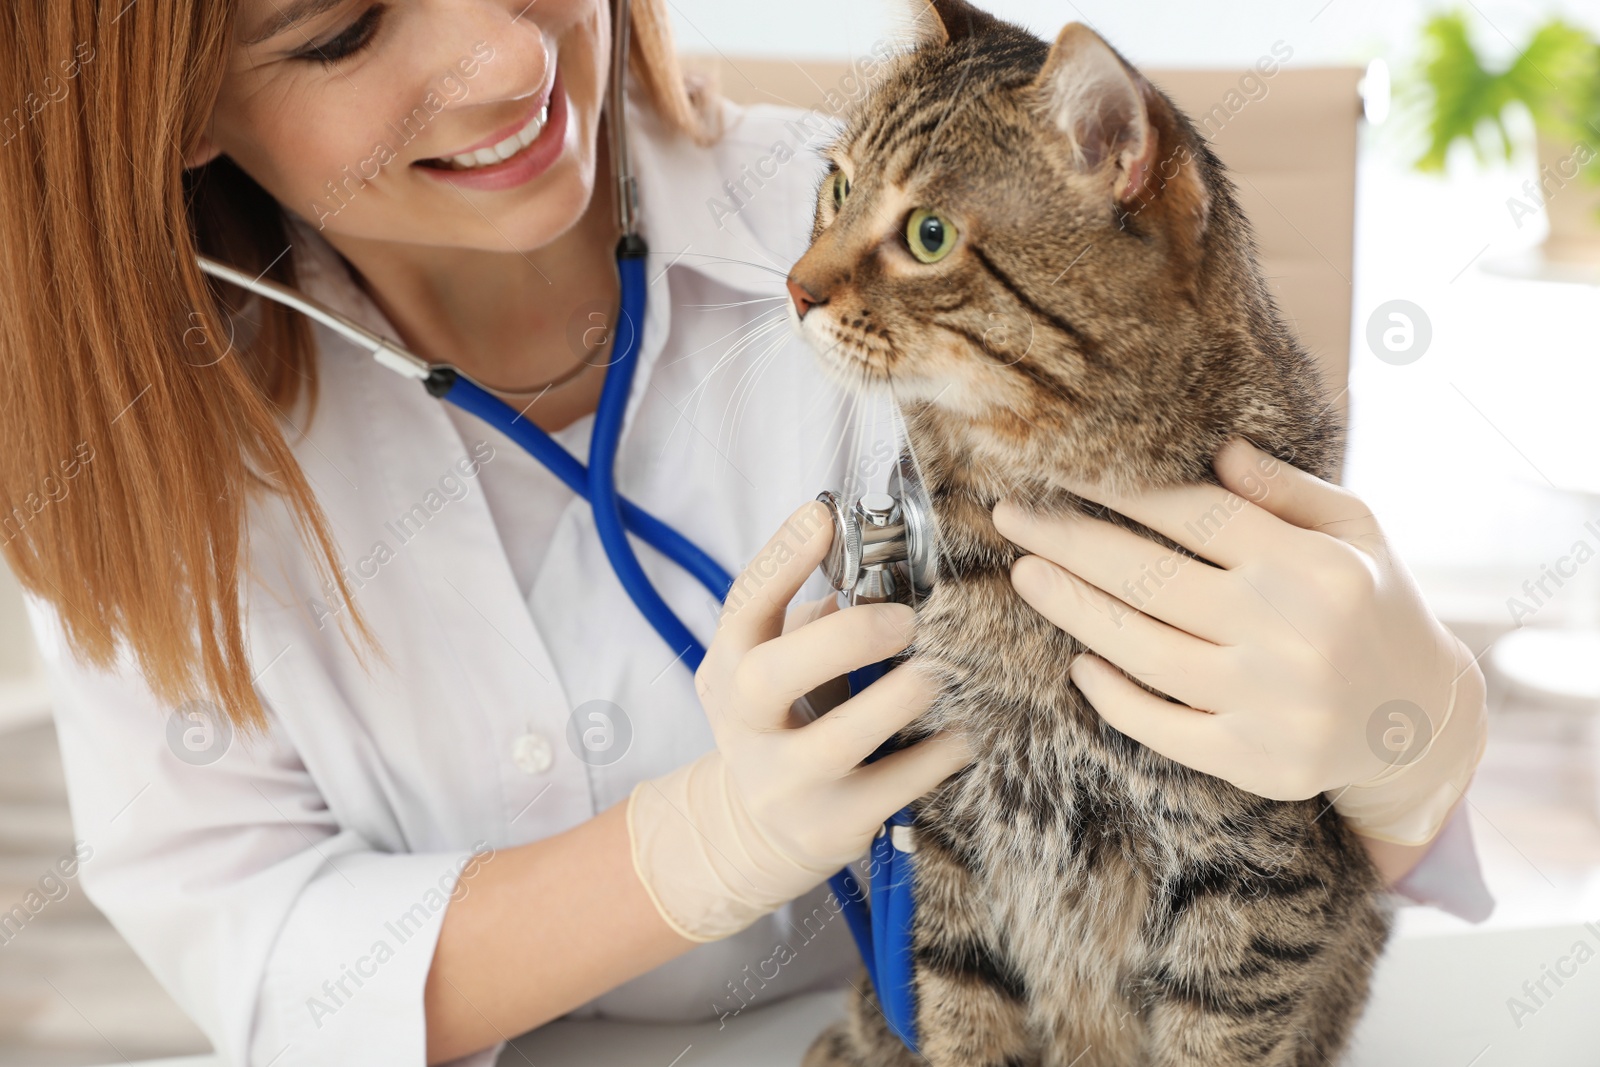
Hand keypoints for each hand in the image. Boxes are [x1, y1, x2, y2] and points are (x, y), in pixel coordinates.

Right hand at [627, 501, 972, 942]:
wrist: (755, 832)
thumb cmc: (785, 719)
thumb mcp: (774, 665)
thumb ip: (810, 620)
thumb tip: (877, 567)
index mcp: (728, 666)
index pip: (743, 604)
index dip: (783, 557)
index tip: (824, 514)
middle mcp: (744, 724)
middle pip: (770, 677)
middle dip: (842, 639)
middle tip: (905, 619)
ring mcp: (783, 780)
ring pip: (836, 740)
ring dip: (897, 698)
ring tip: (939, 673)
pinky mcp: (830, 824)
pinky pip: (892, 788)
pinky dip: (935, 756)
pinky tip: (965, 732)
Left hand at [991, 438, 1486, 847]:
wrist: (1421, 721)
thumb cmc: (1373, 604)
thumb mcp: (1355, 530)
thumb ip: (1285, 489)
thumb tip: (1216, 449)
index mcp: (1309, 566)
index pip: (1194, 517)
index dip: (1121, 491)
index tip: (1061, 469)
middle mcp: (1288, 633)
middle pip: (1149, 579)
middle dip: (1069, 541)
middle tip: (1011, 516)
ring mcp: (1269, 703)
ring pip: (1141, 650)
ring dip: (1072, 609)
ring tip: (1025, 573)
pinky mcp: (1254, 761)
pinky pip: (1160, 725)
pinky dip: (1113, 695)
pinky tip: (1080, 660)